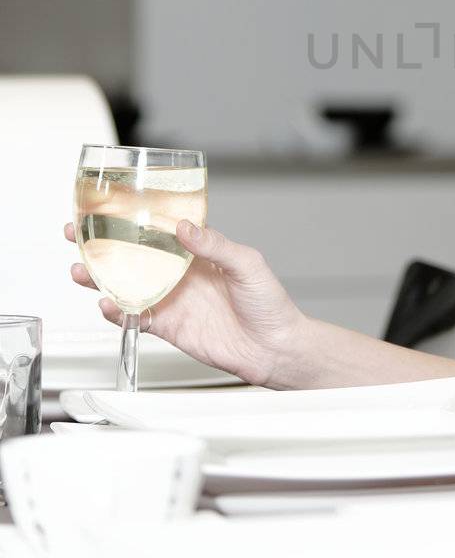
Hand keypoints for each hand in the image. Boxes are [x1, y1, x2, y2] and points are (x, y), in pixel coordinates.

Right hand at [65, 220, 308, 386]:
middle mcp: (180, 273)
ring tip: (80, 271)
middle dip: (102, 245)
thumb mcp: (248, 264)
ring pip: (127, 286)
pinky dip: (118, 312)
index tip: (107, 208)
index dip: (133, 219)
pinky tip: (107, 305)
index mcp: (198, 251)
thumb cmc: (270, 304)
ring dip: (101, 279)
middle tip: (76, 234)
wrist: (274, 349)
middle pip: (133, 256)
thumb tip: (186, 227)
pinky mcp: (169, 326)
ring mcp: (172, 299)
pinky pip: (136, 317)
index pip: (159, 229)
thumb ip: (215, 246)